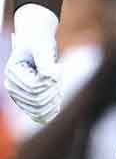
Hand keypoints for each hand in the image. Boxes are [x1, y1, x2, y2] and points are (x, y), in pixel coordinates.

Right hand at [5, 4, 61, 123]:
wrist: (36, 44)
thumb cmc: (39, 43)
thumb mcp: (42, 47)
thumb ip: (46, 62)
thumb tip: (52, 77)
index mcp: (12, 74)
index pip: (34, 87)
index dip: (52, 80)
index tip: (60, 66)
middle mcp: (13, 87)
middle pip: (37, 99)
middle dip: (54, 89)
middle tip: (60, 74)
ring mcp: (19, 95)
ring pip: (38, 108)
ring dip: (53, 99)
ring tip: (59, 84)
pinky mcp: (27, 101)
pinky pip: (36, 115)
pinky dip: (48, 113)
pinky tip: (57, 106)